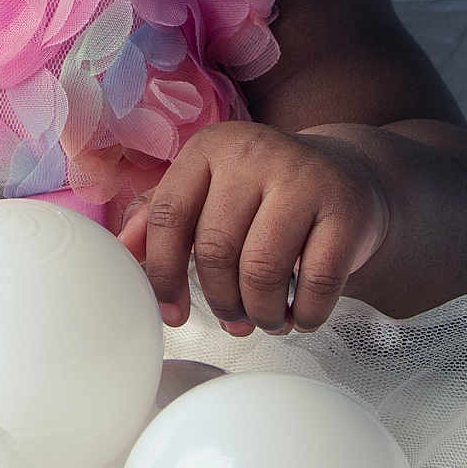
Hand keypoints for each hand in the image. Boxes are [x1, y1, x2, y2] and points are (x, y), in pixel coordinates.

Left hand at [116, 122, 390, 336]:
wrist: (348, 175)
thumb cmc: (263, 194)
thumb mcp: (210, 190)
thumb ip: (160, 216)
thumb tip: (119, 253)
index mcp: (209, 148)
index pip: (167, 216)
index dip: (162, 274)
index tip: (172, 314)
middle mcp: (253, 153)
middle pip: (214, 250)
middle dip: (220, 301)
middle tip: (233, 319)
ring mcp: (303, 177)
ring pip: (261, 271)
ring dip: (260, 313)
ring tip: (265, 318)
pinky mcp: (345, 209)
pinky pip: (316, 284)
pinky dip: (303, 316)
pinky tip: (300, 316)